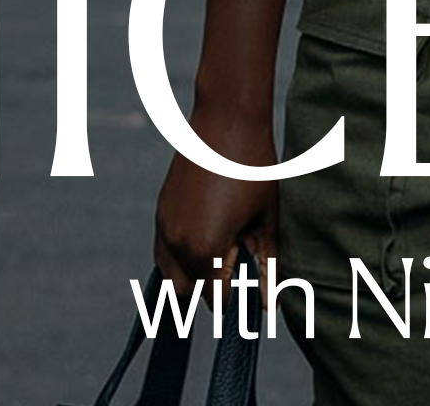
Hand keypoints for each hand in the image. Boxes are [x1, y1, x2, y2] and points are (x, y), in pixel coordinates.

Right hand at [153, 107, 281, 289]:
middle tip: (239, 274)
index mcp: (205, 250)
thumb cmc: (255, 171)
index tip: (251, 295)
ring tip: (224, 258)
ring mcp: (163, 229)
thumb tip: (270, 305)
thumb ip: (267, 266)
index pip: (215, 300)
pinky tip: (205, 245)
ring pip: (170, 277)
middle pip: (187, 294)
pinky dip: (179, 261)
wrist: (226, 123)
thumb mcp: (267, 221)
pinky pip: (162, 254)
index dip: (236, 300)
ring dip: (192, 278)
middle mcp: (176, 245)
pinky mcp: (160, 215)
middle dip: (211, 291)